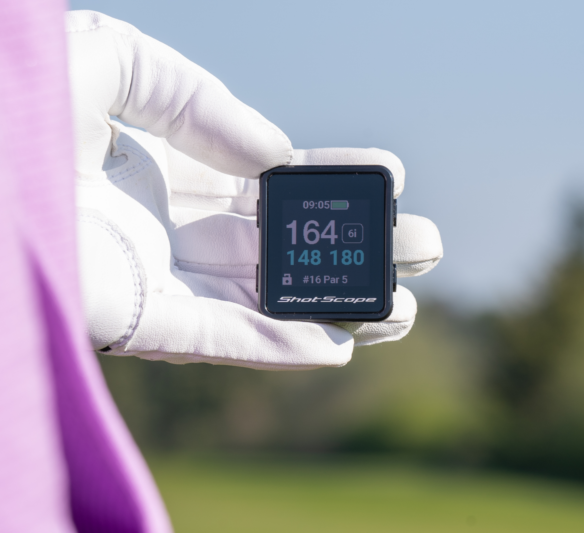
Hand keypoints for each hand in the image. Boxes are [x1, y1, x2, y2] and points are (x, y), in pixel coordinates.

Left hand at [68, 10, 442, 369]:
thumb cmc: (15, 94)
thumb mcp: (119, 65)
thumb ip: (201, 103)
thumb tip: (272, 155)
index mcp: (172, 172)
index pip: (272, 183)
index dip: (334, 179)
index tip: (389, 175)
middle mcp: (174, 231)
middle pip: (282, 250)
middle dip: (355, 251)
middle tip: (424, 247)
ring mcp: (158, 280)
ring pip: (265, 302)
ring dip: (334, 307)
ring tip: (401, 308)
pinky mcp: (133, 320)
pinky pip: (216, 338)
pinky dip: (274, 343)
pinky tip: (333, 344)